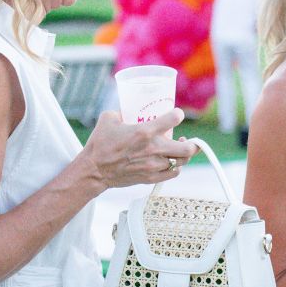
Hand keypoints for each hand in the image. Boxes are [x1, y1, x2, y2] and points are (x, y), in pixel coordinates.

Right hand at [80, 109, 194, 188]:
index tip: (177, 115)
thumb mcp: (109, 119)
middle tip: (187, 139)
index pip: (174, 118)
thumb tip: (129, 108)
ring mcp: (154, 165)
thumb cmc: (99, 144)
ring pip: (182, 161)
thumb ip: (122, 112)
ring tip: (179, 149)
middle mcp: (153, 149)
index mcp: (145, 132)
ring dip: (183, 154)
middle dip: (192, 142)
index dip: (178, 114)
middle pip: (187, 148)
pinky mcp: (151, 177)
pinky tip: (172, 162)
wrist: (94, 170)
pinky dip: (176, 167)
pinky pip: (174, 173)